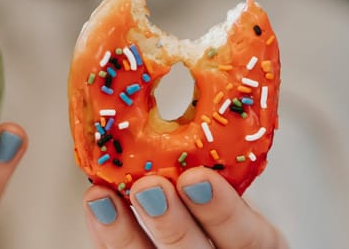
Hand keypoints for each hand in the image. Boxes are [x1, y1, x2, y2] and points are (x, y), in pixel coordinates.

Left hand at [83, 167, 286, 247]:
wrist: (199, 234)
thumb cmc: (220, 206)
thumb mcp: (234, 188)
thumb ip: (220, 167)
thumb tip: (199, 113)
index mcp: (252, 242)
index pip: (249, 238)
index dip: (224, 211)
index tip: (196, 178)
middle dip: (172, 223)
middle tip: (148, 187)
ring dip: (125, 233)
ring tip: (102, 197)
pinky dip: (107, 236)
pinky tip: (96, 206)